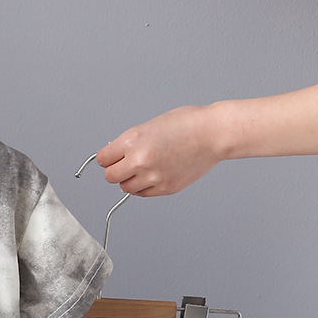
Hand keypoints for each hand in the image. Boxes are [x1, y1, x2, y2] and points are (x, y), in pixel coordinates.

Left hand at [96, 105, 221, 196]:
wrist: (214, 133)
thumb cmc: (188, 124)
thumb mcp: (151, 125)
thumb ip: (130, 142)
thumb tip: (114, 153)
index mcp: (133, 141)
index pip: (102, 159)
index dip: (107, 158)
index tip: (111, 158)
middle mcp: (139, 160)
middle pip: (110, 177)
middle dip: (115, 170)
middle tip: (125, 165)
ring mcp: (152, 177)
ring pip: (125, 188)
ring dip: (129, 180)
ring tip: (143, 169)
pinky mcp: (165, 188)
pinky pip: (143, 194)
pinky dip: (143, 187)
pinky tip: (153, 175)